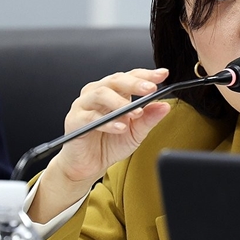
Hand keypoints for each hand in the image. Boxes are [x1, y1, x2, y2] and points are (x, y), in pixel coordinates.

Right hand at [29, 68, 170, 221]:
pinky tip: (120, 127)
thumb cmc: (110, 144)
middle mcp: (98, 93)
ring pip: (101, 94)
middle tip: (151, 89)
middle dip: (135, 83)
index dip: (147, 74)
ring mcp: (84, 104)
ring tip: (136, 113)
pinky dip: (108, 123)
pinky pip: (91, 117)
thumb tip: (165, 106)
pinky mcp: (74, 120)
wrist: (89, 165)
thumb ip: (149, 118)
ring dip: (121, 102)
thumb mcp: (136, 132)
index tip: (163, 75)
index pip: (131, 77)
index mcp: (115, 92)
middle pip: (116, 80)